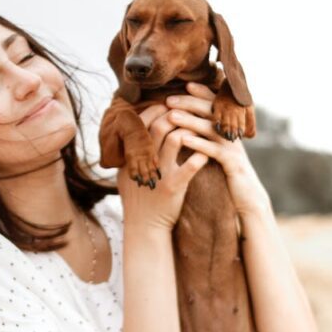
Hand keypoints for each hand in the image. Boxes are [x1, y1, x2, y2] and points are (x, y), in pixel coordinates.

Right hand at [117, 102, 208, 230]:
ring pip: (176, 139)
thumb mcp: (126, 173)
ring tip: (198, 130)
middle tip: (187, 113)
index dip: (156, 110)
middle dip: (176, 115)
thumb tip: (133, 130)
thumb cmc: (138, 197)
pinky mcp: (174, 187)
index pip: (142, 123)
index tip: (168, 106)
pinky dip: (200, 156)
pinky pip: (190, 166)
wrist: (144, 226)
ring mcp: (159, 173)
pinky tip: (205, 154)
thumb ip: (130, 153)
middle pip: (160, 125)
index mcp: (132, 155)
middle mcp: (144, 161)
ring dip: (190, 131)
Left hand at [164, 82, 271, 216]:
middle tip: (168, 99)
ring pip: (211, 128)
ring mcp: (234, 148)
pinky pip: (214, 150)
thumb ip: (210, 135)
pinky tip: (183, 140)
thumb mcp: (219, 150)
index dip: (202, 93)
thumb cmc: (228, 173)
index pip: (216, 104)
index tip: (185, 85)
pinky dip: (198, 143)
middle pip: (212, 111)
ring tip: (171, 116)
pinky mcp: (233, 164)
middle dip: (190, 103)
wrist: (247, 197)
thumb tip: (190, 121)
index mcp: (228, 129)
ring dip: (190, 120)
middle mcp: (232, 134)